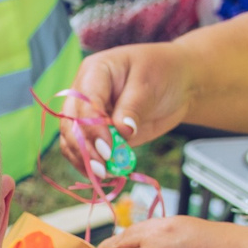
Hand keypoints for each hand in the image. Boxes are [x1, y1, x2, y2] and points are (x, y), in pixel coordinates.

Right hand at [60, 45, 188, 174]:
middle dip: (84, 149)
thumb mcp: (149, 84)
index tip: (108, 150)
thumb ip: (133, 108)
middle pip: (71, 124)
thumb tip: (122, 132)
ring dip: (84, 160)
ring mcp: (88, 114)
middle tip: (103, 169)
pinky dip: (90, 164)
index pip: (84, 103)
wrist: (176, 83)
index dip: (93, 129)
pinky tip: (104, 175)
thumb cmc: (163, 73)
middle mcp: (84, 93)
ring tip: (105, 175)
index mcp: (94, 72)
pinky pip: (84, 150)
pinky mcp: (97, 133)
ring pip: (71, 140)